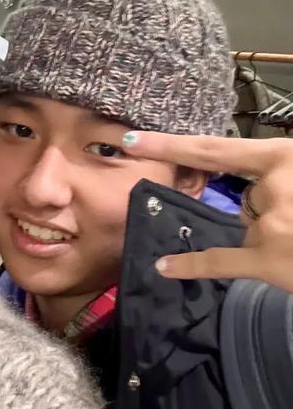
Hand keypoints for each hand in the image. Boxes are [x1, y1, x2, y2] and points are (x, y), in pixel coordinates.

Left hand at [122, 131, 292, 291]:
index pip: (212, 150)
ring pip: (249, 226)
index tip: (131, 141)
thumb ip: (280, 170)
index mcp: (284, 155)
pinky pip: (221, 261)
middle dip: (268, 208)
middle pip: (246, 197)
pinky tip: (164, 267)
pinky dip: (192, 265)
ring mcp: (272, 225)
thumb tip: (252, 187)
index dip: (169, 146)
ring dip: (271, 233)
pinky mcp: (272, 260)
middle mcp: (275, 187)